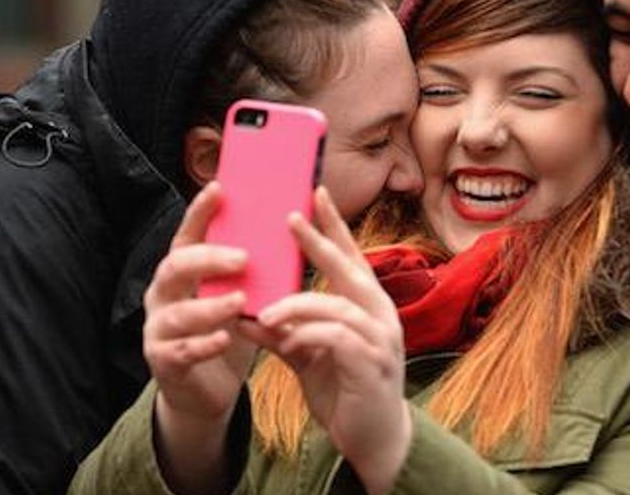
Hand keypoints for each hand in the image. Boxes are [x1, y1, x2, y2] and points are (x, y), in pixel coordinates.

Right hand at [143, 182, 257, 492]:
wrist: (206, 392)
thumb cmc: (228, 332)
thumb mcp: (242, 295)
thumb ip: (256, 269)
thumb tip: (296, 227)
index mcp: (182, 271)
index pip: (188, 234)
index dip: (200, 211)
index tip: (220, 188)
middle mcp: (163, 294)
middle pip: (175, 266)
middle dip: (208, 259)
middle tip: (244, 257)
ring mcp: (158, 328)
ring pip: (177, 312)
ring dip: (210, 305)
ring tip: (240, 301)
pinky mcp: (163, 361)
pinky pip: (180, 350)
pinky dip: (203, 344)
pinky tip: (225, 339)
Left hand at [240, 187, 409, 494]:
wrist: (375, 438)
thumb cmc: (346, 390)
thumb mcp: (308, 355)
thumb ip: (285, 330)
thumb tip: (249, 312)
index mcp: (368, 305)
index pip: (350, 257)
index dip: (334, 225)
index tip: (316, 192)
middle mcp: (380, 314)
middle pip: (348, 268)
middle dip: (318, 241)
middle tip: (289, 217)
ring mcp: (380, 338)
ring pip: (336, 306)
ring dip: (298, 305)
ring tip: (266, 313)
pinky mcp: (370, 364)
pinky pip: (336, 338)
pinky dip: (307, 335)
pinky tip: (285, 340)